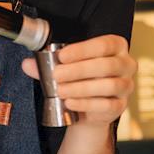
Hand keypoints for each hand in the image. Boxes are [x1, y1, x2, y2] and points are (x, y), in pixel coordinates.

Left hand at [22, 34, 136, 124]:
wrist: (88, 108)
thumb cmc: (80, 77)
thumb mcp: (66, 66)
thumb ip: (47, 64)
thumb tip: (27, 64)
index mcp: (116, 47)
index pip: (103, 45)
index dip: (83, 50)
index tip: (62, 56)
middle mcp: (126, 64)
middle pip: (106, 65)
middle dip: (79, 70)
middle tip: (57, 74)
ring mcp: (126, 86)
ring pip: (108, 86)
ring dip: (81, 88)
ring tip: (60, 90)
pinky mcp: (121, 106)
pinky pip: (106, 105)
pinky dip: (86, 104)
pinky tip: (70, 102)